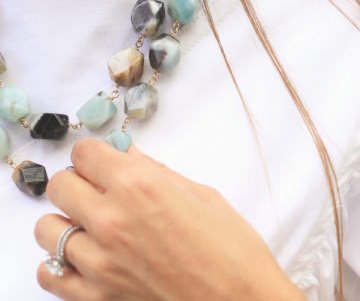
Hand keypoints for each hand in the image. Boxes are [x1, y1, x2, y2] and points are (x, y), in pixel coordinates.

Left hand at [34, 137, 304, 300]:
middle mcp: (112, 220)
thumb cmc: (233, 250)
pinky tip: (86, 257)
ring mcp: (100, 262)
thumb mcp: (202, 195)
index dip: (94, 152)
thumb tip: (129, 156)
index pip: (84, 153)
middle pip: (60, 185)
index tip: (103, 159)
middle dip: (78, 180)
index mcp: (141, 187)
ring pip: (47, 228)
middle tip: (100, 187)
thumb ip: (157, 173)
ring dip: (66, 220)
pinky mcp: (97, 297)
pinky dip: (59, 263)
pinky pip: (49, 275)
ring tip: (93, 224)